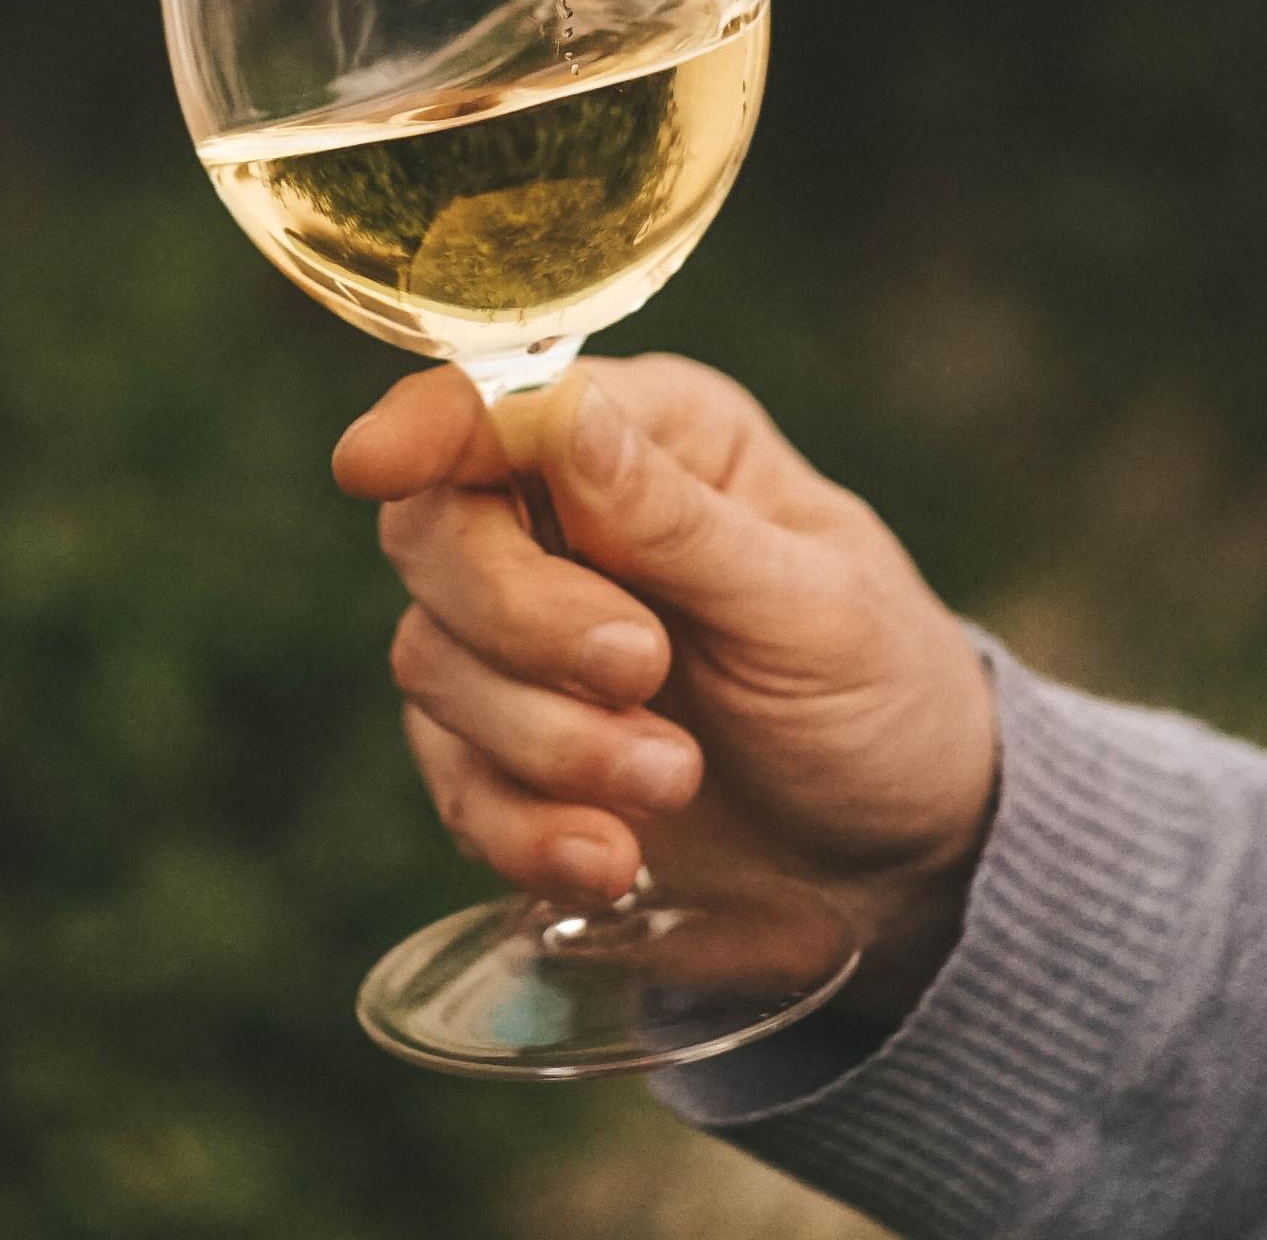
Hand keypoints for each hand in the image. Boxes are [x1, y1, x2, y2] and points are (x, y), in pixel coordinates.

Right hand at [333, 355, 998, 1019]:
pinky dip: (520, 825)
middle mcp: (568, 519)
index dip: (424, 426)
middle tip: (644, 672)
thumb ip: (676, 516)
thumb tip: (559, 407)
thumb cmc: (880, 688)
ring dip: (546, 738)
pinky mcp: (510, 750)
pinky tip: (611, 862)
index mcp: (653, 437)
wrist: (900, 854)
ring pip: (431, 659)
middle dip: (521, 617)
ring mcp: (526, 639)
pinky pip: (451, 776)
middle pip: (435, 530)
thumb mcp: (811, 601)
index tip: (366, 465)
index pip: (500, 404)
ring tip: (675, 778)